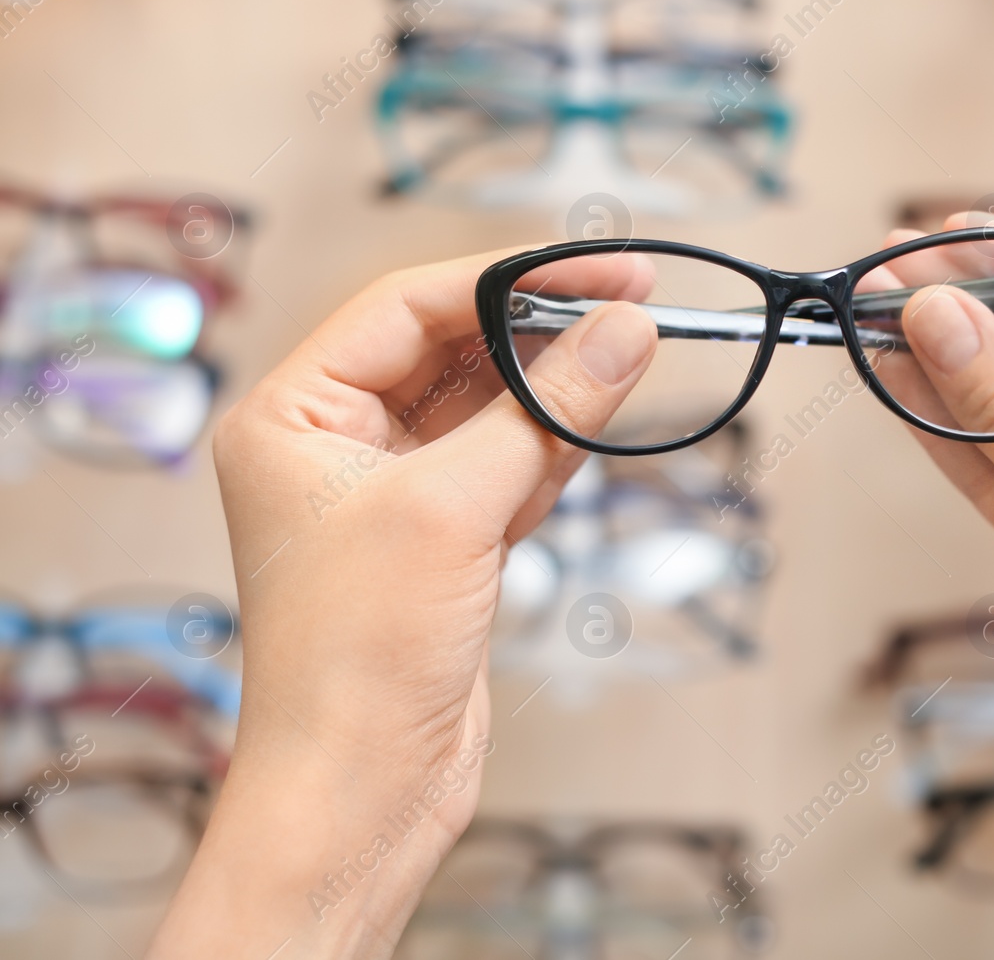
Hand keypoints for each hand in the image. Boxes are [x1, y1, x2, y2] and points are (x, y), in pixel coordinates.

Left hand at [148, 249, 659, 957]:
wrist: (362, 792)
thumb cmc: (359, 658)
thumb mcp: (456, 509)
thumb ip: (546, 410)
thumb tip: (625, 330)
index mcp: (291, 413)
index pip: (410, 306)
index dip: (513, 278)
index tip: (605, 269)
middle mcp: (330, 443)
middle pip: (452, 350)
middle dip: (541, 331)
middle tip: (633, 306)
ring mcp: (387, 493)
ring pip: (487, 407)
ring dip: (557, 387)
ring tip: (632, 353)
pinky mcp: (438, 540)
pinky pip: (505, 463)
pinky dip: (552, 446)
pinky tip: (595, 421)